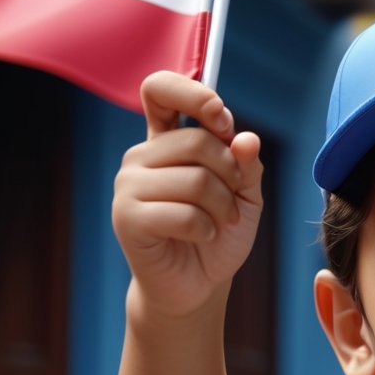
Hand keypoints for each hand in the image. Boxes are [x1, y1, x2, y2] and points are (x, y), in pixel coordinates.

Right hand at [112, 71, 263, 317]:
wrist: (199, 285)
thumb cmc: (218, 235)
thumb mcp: (245, 196)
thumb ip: (247, 164)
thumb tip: (245, 138)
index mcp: (165, 141)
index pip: (160, 89)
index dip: (193, 94)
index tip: (221, 120)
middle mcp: (141, 157)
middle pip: (198, 142)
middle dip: (231, 176)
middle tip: (232, 203)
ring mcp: (128, 185)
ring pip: (195, 179)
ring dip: (222, 208)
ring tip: (218, 224)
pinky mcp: (127, 217)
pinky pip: (183, 213)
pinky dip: (206, 229)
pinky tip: (202, 238)